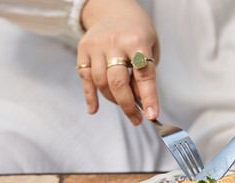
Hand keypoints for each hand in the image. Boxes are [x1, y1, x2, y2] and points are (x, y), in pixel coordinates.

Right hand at [77, 0, 159, 124]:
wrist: (113, 9)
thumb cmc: (137, 31)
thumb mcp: (150, 47)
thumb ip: (144, 73)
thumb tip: (137, 101)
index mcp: (137, 41)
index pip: (144, 74)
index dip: (149, 97)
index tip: (152, 115)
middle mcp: (115, 43)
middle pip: (117, 82)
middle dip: (127, 105)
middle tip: (136, 119)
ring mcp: (96, 46)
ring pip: (101, 82)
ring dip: (113, 100)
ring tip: (124, 105)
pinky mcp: (83, 49)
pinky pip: (85, 78)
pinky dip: (90, 96)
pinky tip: (94, 109)